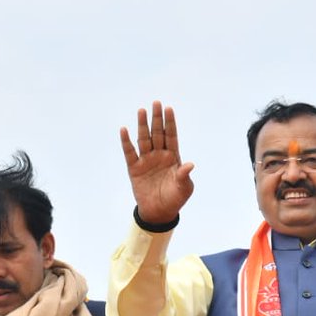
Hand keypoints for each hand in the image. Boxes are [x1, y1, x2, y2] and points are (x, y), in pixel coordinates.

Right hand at [119, 100, 194, 223]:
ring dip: (143, 126)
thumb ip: (184, 176)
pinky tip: (124, 129)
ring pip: (144, 139)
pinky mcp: (134, 169)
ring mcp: (146, 161)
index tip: (169, 109)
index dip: (170, 123)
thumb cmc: (175, 199)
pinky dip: (126, 142)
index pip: (171, 136)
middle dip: (157, 119)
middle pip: (157, 133)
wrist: (159, 212)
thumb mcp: (184, 188)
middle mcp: (159, 155)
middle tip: (156, 103)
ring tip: (142, 111)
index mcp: (173, 157)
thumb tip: (190, 164)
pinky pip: (129, 153)